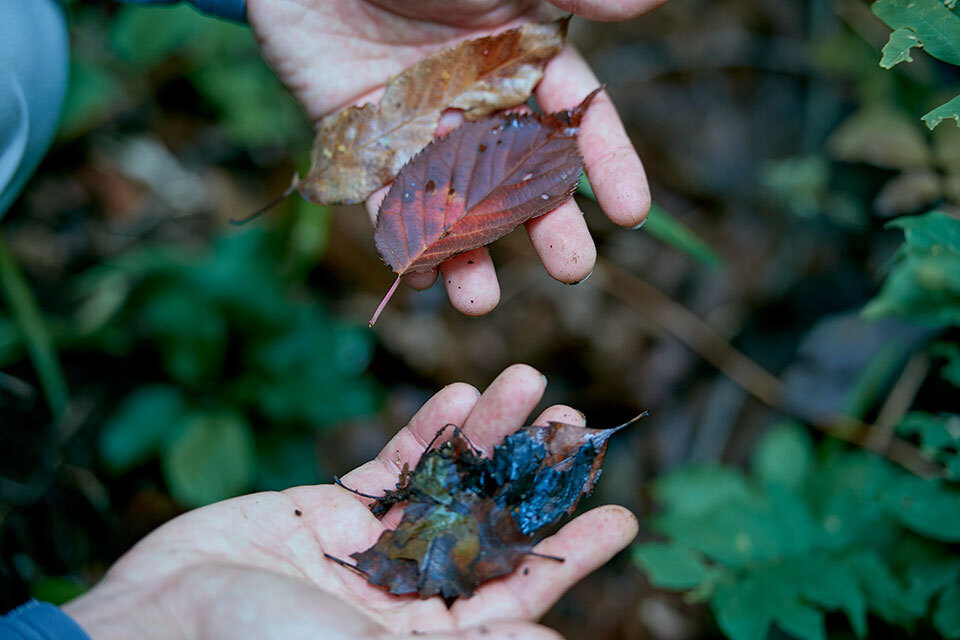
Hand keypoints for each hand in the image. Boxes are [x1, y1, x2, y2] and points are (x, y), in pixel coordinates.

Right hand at [63, 364, 637, 638]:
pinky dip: (427, 431)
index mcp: (426, 639)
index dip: (570, 554)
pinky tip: (462, 395)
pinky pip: (391, 466)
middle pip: (488, 524)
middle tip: (575, 425)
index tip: (621, 514)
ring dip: (487, 435)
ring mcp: (370, 548)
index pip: (517, 594)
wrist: (160, 622)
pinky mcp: (329, 508)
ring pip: (445, 483)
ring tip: (531, 384)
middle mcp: (407, 594)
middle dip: (532, 475)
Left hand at [247, 0, 660, 315]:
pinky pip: (381, 198)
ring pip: (453, 200)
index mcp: (520, 51)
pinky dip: (399, 236)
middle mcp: (475, 97)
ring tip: (477, 300)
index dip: (607, 165)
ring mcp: (418, 122)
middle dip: (544, 226)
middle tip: (572, 270)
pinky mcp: (360, 138)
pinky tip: (417, 273)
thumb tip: (646, 4)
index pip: (577, 116)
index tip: (631, 214)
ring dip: (467, 253)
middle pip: (519, 175)